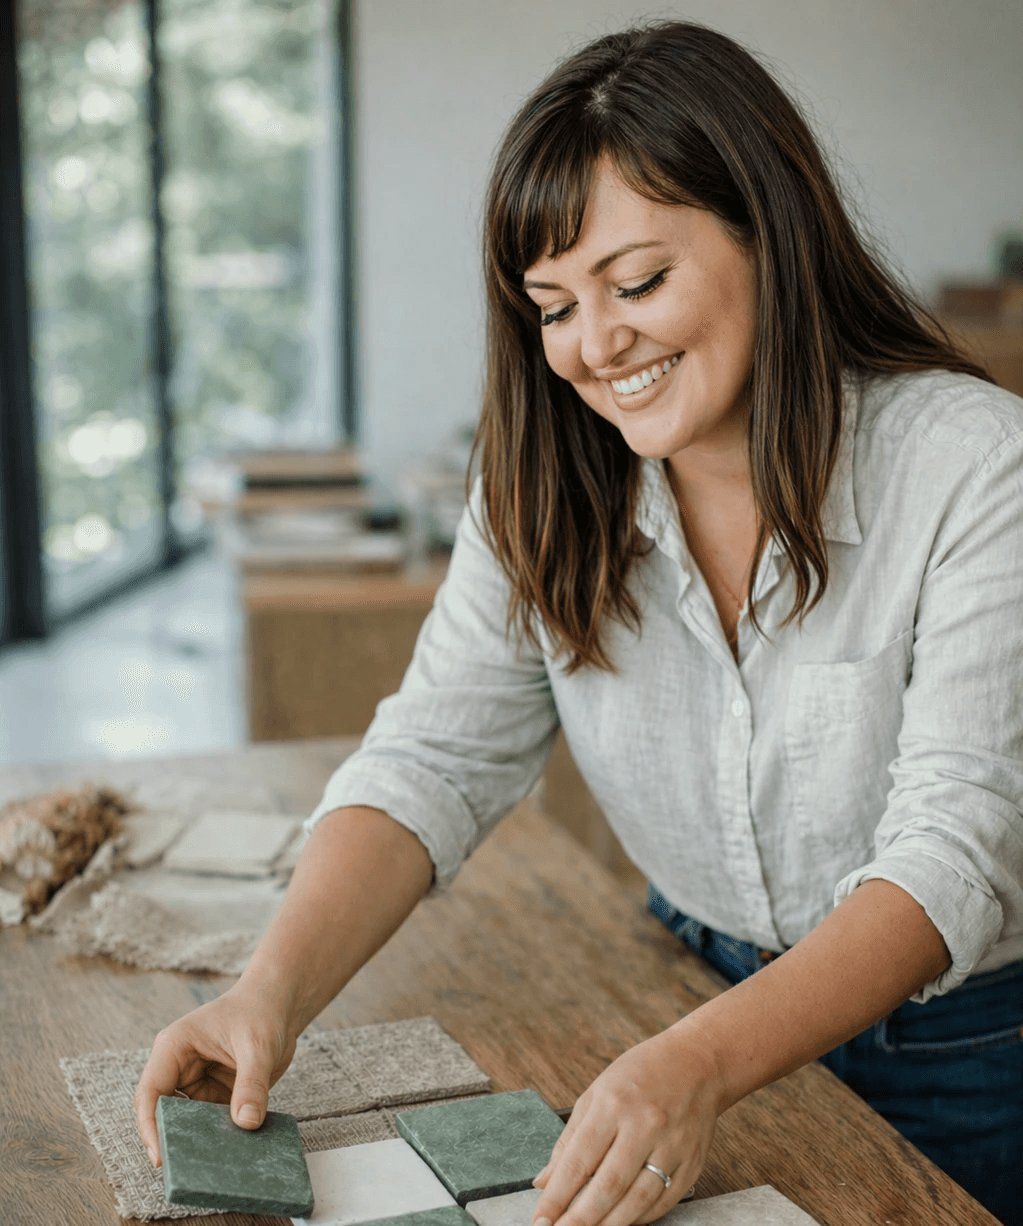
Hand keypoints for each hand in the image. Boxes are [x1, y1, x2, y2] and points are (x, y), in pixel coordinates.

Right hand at [133, 982, 295, 1166]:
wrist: (279, 1004)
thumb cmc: (260, 1011)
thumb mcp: (258, 1046)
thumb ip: (252, 1084)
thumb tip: (247, 1123)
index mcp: (174, 1047)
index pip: (150, 1093)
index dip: (150, 1126)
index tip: (161, 1156)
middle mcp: (179, 1067)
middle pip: (163, 1113)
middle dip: (172, 1139)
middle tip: (185, 1170)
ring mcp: (196, 1083)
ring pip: (186, 1122)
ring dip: (197, 1140)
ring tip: (210, 1166)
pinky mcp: (215, 1094)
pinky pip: (210, 1122)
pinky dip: (218, 1137)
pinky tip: (231, 1152)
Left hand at [531, 1024, 720, 1225]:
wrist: (696, 1063)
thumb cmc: (640, 1074)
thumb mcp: (597, 1092)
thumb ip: (570, 1139)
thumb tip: (543, 1181)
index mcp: (613, 1105)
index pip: (578, 1161)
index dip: (557, 1197)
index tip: (541, 1221)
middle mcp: (644, 1126)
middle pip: (608, 1187)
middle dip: (580, 1220)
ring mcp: (672, 1146)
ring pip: (637, 1200)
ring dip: (609, 1225)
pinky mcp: (692, 1162)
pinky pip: (664, 1202)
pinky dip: (640, 1218)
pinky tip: (621, 1221)